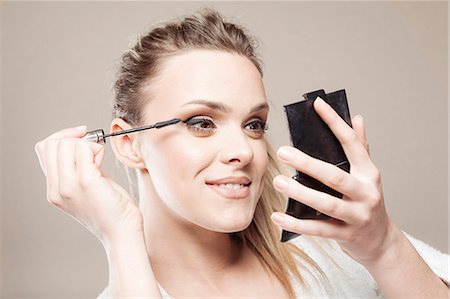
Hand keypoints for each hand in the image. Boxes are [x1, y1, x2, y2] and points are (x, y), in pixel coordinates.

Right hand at [35, 126, 143, 244]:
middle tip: (93, 151)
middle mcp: (57, 188)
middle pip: (53, 144)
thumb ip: (80, 168)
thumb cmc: (111, 211)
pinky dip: (97, 149)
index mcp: (54, 190)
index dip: (62, 137)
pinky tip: (103, 163)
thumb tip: (83, 143)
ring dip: (87, 144)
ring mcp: (69, 185)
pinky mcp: (86, 182)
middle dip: (75, 139)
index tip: (82, 138)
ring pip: (66, 144)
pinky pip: (85, 149)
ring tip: (98, 161)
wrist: (122, 234)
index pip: (43, 149)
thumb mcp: (88, 188)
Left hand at [271, 98, 393, 265]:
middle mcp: (366, 193)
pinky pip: (318, 229)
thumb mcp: (368, 175)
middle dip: (307, 164)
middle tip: (283, 152)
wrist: (380, 241)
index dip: (335, 122)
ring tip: (278, 182)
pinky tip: (277, 217)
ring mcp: (357, 215)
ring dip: (300, 193)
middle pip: (335, 176)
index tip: (317, 105)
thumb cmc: (367, 201)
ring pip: (326, 204)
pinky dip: (296, 224)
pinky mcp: (345, 235)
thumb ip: (362, 147)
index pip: (352, 143)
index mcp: (369, 173)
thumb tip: (357, 117)